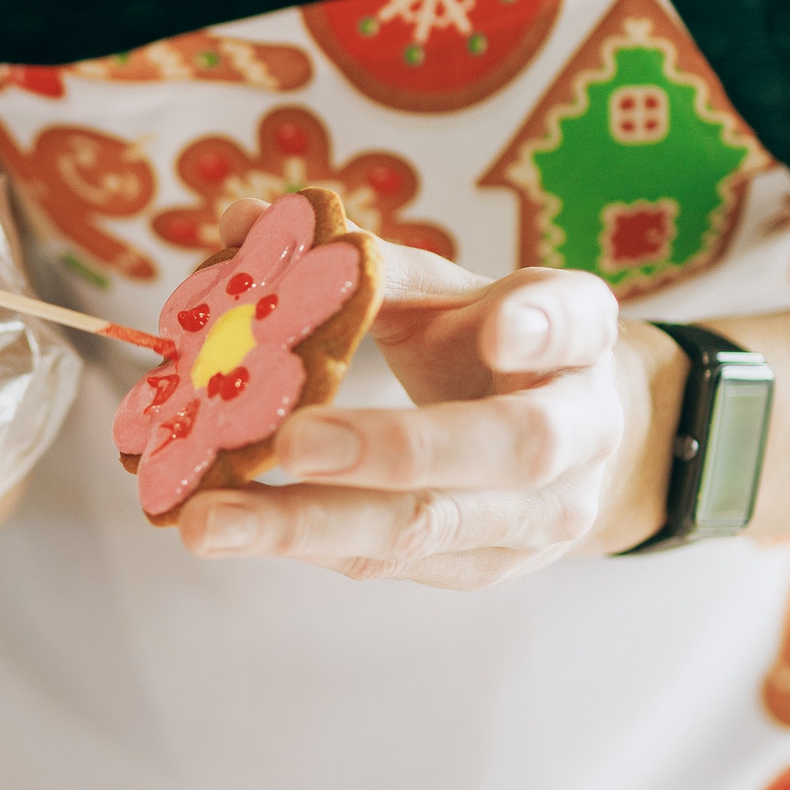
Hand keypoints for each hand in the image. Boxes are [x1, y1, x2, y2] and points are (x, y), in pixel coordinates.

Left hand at [175, 198, 682, 587]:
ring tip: (209, 522)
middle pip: (509, 448)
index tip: (499, 326)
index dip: (540, 325)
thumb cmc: (486, 347)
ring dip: (310, 525)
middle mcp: (580, 432)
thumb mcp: (446, 292)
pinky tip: (233, 530)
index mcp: (578, 336)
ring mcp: (539, 516)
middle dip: (395, 447)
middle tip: (290, 443)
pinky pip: (388, 563)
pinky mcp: (482, 569)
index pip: (573, 322)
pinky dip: (303, 546)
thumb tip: (242, 220)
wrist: (565, 446)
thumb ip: (359, 262)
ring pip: (428, 527)